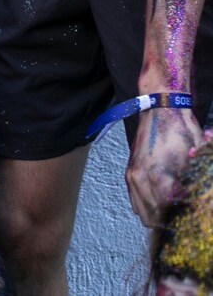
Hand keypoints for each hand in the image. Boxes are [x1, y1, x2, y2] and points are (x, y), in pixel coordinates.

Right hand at [127, 104, 202, 223]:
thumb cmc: (183, 132)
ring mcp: (132, 177)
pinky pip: (135, 202)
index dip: (182, 220)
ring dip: (157, 216)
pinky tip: (162, 202)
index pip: (168, 214)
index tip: (193, 219)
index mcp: (159, 177)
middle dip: (169, 222)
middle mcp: (141, 179)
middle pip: (153, 219)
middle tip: (185, 218)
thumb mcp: (197, 158)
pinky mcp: (129, 173)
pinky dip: (148, 207)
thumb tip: (201, 205)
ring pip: (142, 213)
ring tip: (174, 211)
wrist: (161, 110)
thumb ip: (197, 183)